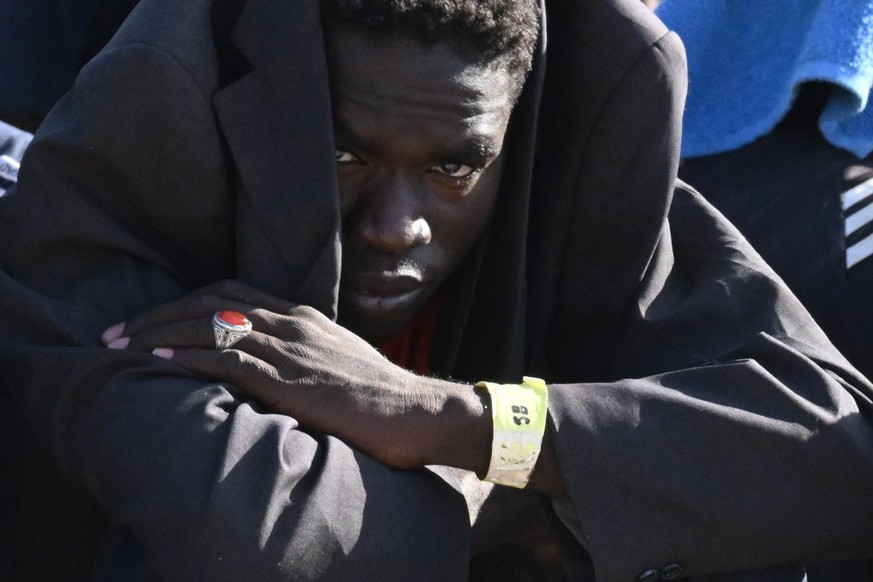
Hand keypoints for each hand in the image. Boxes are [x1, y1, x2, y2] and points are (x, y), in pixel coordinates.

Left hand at [101, 280, 491, 471]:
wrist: (416, 410)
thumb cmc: (380, 394)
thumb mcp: (337, 361)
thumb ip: (302, 354)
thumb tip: (271, 364)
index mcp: (302, 315)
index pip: (229, 292)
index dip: (184, 302)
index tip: (152, 319)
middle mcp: (292, 322)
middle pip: (209, 301)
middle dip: (157, 313)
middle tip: (117, 331)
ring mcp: (291, 347)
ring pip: (210, 325)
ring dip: (159, 333)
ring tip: (120, 346)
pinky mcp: (290, 379)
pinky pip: (228, 359)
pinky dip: (189, 357)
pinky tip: (160, 361)